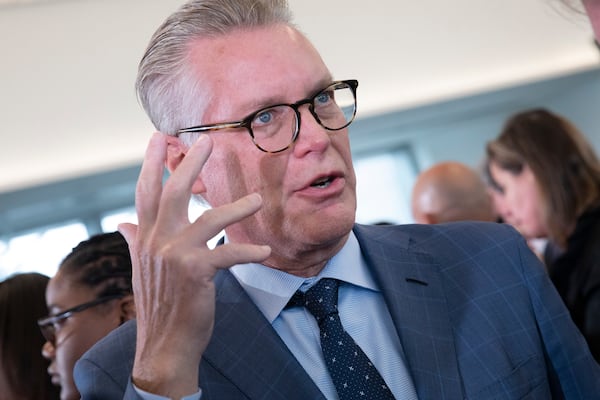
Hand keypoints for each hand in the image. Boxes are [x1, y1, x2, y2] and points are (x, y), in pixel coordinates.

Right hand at [118, 133, 270, 397]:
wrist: (163, 344)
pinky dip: (248, 252)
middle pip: (172, 194)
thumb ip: (135, 241)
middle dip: (189, 165)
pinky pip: (228, 255)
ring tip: (257, 199)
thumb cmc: (159, 303)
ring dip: (236, 207)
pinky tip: (265, 251)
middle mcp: (156, 242)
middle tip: (207, 142)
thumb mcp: (142, 269)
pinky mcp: (196, 272)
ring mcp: (175, 256)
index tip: (158, 136)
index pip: (145, 193)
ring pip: (208, 219)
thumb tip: (124, 223)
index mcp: (146, 238)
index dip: (151, 163)